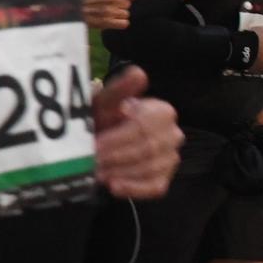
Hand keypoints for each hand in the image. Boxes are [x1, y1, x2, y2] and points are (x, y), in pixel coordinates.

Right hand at [80, 0, 137, 31]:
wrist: (66, 7)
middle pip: (128, 4)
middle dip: (120, 5)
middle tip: (108, 5)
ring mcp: (109, 11)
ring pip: (126, 14)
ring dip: (118, 15)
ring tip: (106, 13)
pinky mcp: (105, 22)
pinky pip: (124, 24)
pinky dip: (118, 23)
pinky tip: (109, 20)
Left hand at [91, 67, 181, 199]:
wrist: (103, 142)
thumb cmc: (104, 119)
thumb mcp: (105, 103)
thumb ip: (119, 90)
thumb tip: (138, 73)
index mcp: (162, 111)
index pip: (142, 126)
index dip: (116, 138)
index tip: (93, 145)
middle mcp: (173, 134)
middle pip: (146, 148)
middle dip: (115, 156)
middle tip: (89, 162)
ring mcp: (171, 158)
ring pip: (149, 168)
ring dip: (120, 172)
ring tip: (96, 173)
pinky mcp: (164, 178)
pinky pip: (155, 187)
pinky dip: (134, 188)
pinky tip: (114, 187)